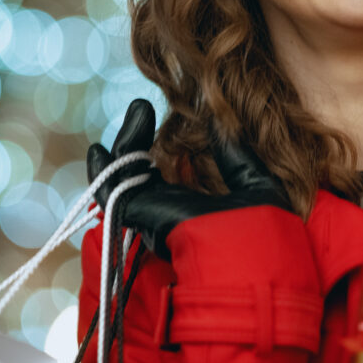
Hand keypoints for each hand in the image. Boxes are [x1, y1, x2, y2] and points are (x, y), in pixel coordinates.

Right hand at [87, 101, 288, 259]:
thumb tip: (219, 119)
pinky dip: (103, 171)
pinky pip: (112, 192)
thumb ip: (235, 154)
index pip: (168, 174)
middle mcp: (169, 213)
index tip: (165, 119)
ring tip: (138, 110)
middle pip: (140, 172)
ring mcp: (153, 214)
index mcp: (194, 206)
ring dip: (126, 142)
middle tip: (141, 108)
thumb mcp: (255, 182)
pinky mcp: (142, 213)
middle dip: (136, 138)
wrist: (251, 254)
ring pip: (124, 177)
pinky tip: (99, 150)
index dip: (162, 147)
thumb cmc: (263, 229)